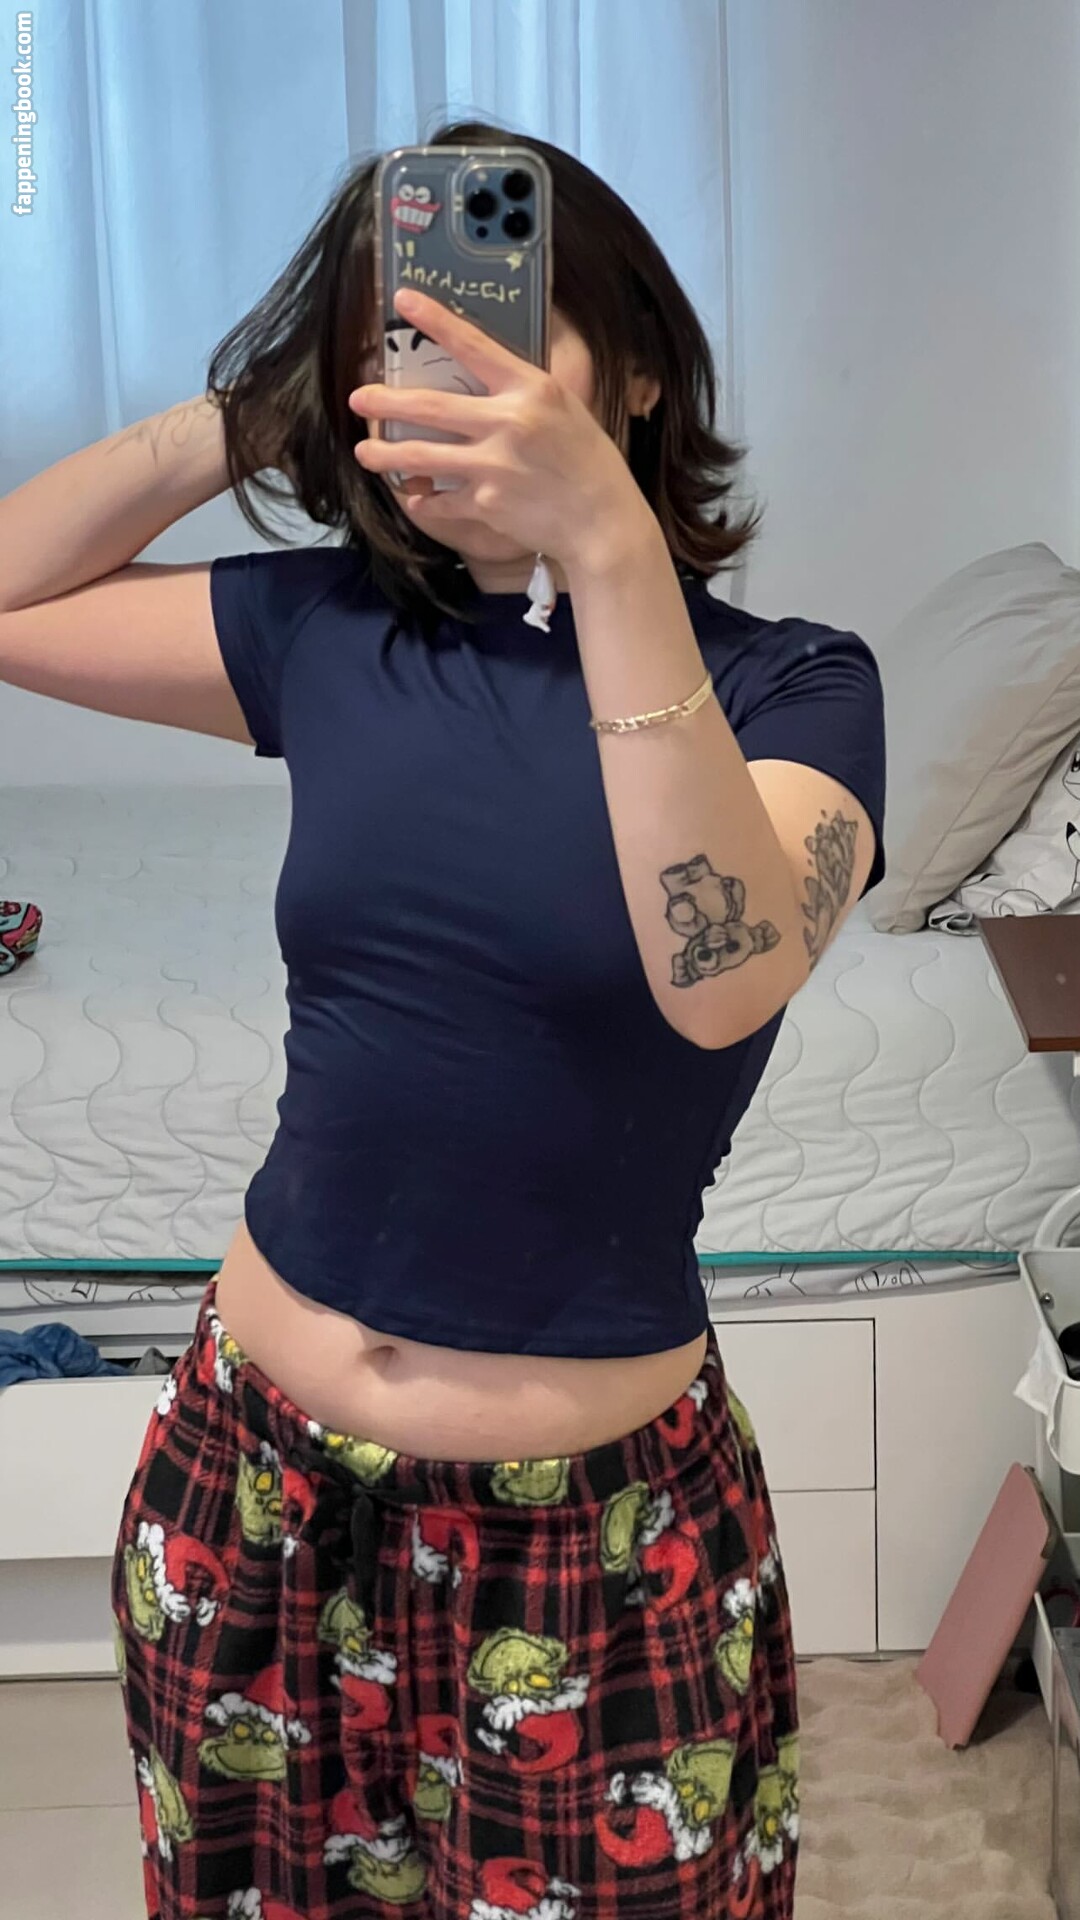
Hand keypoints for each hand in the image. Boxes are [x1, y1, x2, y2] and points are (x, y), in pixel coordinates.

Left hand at [348, 287, 651, 572]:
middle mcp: (508, 423)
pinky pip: (441, 500)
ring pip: (422, 456)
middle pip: (430, 407)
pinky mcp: (487, 504)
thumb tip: (480, 377)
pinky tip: (415, 497)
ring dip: (386, 453)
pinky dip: (425, 500)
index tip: (403, 300)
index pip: (473, 345)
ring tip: (365, 451)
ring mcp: (494, 466)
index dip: (435, 320)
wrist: (603, 522)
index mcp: (531, 389)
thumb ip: (522, 393)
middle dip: (385, 402)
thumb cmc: (588, 462)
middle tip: (357, 398)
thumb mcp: (565, 408)